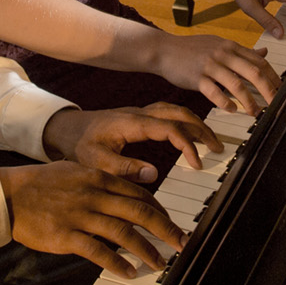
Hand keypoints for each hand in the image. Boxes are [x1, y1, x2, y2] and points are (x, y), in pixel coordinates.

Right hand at [0, 162, 184, 276]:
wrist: (9, 194)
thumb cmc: (40, 184)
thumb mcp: (75, 171)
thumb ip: (101, 181)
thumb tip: (125, 191)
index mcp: (98, 178)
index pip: (139, 194)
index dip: (160, 210)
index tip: (171, 222)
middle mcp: (94, 195)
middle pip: (140, 212)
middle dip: (166, 229)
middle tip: (181, 242)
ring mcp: (81, 216)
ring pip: (124, 233)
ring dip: (146, 250)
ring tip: (160, 262)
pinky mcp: (66, 236)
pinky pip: (98, 252)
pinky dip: (116, 263)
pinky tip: (129, 272)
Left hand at [42, 102, 222, 183]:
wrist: (68, 130)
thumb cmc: (80, 146)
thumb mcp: (96, 161)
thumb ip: (123, 168)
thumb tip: (153, 174)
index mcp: (132, 123)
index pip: (169, 128)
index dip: (187, 145)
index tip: (197, 164)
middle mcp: (140, 114)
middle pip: (179, 113)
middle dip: (201, 129)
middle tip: (217, 148)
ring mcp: (141, 113)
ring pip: (176, 110)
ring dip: (196, 124)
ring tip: (210, 142)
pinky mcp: (140, 117)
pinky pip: (169, 113)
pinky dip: (185, 121)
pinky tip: (191, 135)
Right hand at [150, 31, 281, 115]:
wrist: (163, 49)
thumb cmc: (192, 49)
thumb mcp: (219, 44)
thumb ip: (242, 51)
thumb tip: (264, 53)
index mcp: (231, 47)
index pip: (259, 61)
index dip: (273, 76)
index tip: (282, 90)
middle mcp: (224, 54)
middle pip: (253, 72)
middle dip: (268, 90)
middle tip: (276, 104)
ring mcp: (210, 65)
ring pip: (236, 84)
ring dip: (249, 101)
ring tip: (255, 112)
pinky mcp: (197, 77)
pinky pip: (214, 91)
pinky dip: (225, 102)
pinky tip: (231, 110)